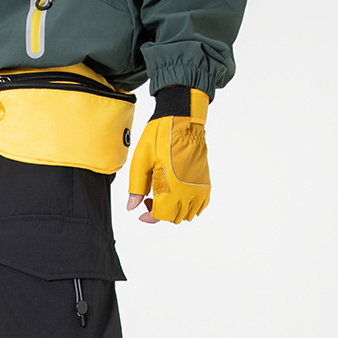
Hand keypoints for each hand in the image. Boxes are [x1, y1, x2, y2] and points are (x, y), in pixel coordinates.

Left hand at [127, 88, 210, 224]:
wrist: (183, 120)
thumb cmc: (161, 136)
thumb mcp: (141, 161)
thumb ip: (136, 187)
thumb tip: (132, 207)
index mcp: (171, 186)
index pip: (161, 215)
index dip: (149, 216)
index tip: (142, 211)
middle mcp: (188, 190)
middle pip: (174, 217)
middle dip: (160, 212)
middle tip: (150, 197)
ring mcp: (199, 187)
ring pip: (188, 213)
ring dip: (175, 210)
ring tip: (165, 194)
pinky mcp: (205, 182)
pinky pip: (200, 205)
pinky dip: (190, 205)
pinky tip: (179, 194)